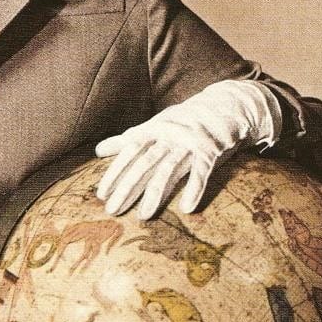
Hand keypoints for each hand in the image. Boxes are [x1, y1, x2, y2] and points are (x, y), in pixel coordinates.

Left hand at [95, 80, 278, 219]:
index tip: (101, 193)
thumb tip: (98, 151)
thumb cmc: (183, 121)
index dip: (114, 172)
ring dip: (155, 194)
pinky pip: (201, 172)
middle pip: (144, 164)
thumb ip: (126, 140)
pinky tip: (186, 208)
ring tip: (143, 216)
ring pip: (168, 170)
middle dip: (127, 187)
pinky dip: (194, 189)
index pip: (129, 152)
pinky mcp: (210, 151)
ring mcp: (189, 143)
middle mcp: (168, 136)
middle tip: (113, 209)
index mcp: (153, 130)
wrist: (224, 105)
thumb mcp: (153, 126)